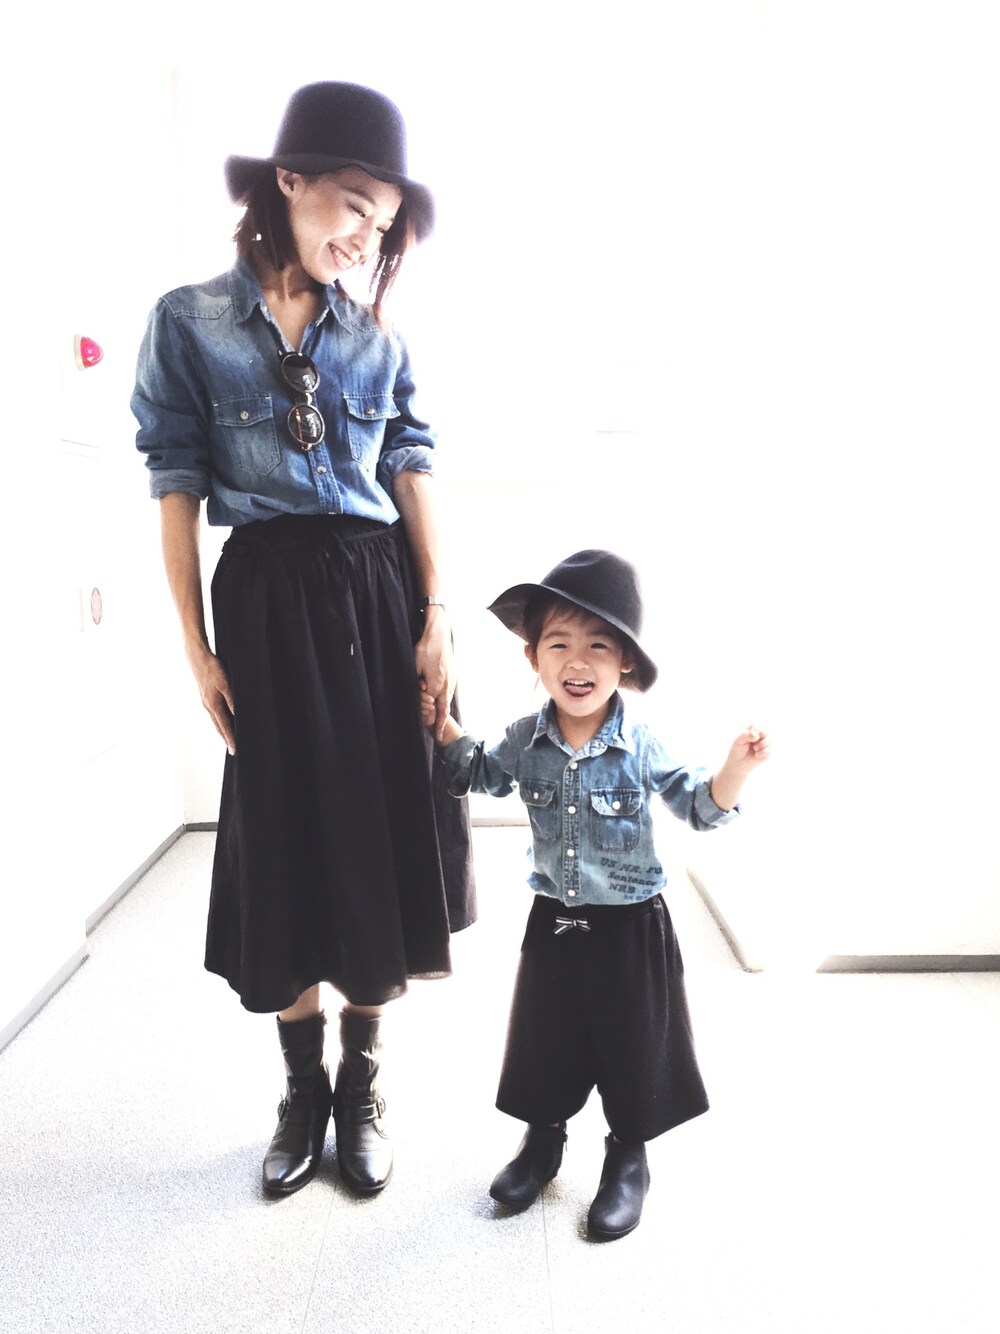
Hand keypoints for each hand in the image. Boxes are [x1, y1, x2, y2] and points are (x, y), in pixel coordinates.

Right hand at [187, 643, 235, 753]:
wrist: (197, 657)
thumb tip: (238, 715)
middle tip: (233, 750)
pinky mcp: (206, 697)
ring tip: (228, 740)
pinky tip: (222, 721)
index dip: (230, 739)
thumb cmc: (212, 669)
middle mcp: (208, 706)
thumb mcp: (226, 684)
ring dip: (222, 731)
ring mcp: (206, 702)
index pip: (224, 726)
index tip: (235, 750)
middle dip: (226, 739)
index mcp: (213, 705)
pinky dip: (219, 721)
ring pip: (216, 721)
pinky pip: (214, 714)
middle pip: (219, 727)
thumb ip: (232, 700)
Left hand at [414, 605, 454, 741]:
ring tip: (437, 721)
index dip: (436, 724)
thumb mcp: (414, 667)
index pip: (438, 711)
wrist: (439, 633)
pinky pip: (448, 692)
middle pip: (445, 709)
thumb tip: (417, 697)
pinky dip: (444, 701)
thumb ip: (416, 684)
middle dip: (440, 722)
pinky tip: (439, 701)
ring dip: (442, 711)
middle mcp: (447, 685)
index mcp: (438, 685)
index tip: (437, 736)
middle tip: (436, 733)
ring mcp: (452, 679)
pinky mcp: (452, 674)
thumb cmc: (425, 649)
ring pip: (447, 700)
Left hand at [726, 724, 770, 772]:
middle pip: (765, 732)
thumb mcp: (738, 741)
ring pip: (769, 740)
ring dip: (762, 745)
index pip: (757, 725)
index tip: (753, 733)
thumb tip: (756, 735)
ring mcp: (764, 744)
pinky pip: (769, 750)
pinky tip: (757, 755)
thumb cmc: (737, 750)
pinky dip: (763, 752)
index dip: (757, 728)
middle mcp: (759, 736)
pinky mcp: (767, 752)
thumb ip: (745, 735)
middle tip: (754, 744)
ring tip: (755, 749)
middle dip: (760, 737)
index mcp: (751, 731)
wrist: (738, 764)